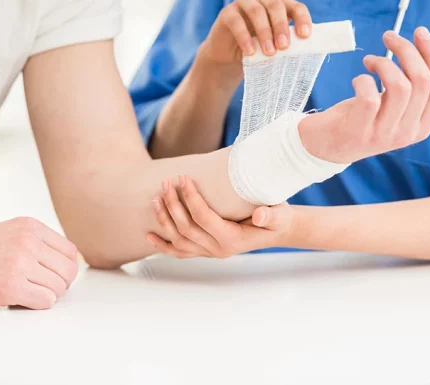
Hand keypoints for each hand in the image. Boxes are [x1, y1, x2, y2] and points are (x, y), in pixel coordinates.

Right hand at [0, 217, 79, 309]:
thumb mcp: (7, 234)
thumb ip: (34, 243)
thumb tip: (64, 263)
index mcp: (29, 226)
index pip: (70, 251)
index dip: (64, 269)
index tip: (51, 277)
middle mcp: (28, 240)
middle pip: (69, 270)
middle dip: (59, 285)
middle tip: (39, 290)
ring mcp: (19, 262)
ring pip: (58, 287)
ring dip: (45, 296)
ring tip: (24, 294)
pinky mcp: (10, 285)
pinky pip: (45, 301)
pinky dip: (35, 305)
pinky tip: (17, 300)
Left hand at [146, 175, 295, 257]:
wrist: (277, 230)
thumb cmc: (277, 218)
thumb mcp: (280, 214)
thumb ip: (271, 215)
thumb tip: (259, 216)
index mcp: (232, 239)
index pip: (203, 217)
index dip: (190, 197)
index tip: (183, 177)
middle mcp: (218, 249)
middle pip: (186, 228)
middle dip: (173, 204)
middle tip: (167, 183)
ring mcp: (209, 252)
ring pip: (179, 240)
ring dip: (165, 219)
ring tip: (156, 198)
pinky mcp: (204, 251)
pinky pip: (180, 251)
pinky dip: (163, 245)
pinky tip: (149, 235)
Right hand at [199, 0, 312, 67]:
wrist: (230, 58)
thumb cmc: (259, 50)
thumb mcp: (276, 46)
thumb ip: (288, 44)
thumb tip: (306, 51)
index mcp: (280, 4)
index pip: (296, 6)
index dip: (302, 19)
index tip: (304, 36)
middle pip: (275, 5)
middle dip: (281, 26)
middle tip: (284, 46)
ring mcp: (243, 3)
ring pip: (256, 10)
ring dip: (264, 32)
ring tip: (269, 52)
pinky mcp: (227, 13)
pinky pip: (236, 21)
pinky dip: (244, 36)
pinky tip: (250, 51)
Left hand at [299, 27, 429, 163]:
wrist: (325, 146)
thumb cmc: (362, 117)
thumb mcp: (394, 105)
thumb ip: (416, 90)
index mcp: (423, 125)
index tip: (419, 32)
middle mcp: (408, 132)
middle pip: (423, 81)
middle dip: (407, 50)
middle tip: (388, 37)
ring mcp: (384, 135)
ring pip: (401, 87)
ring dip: (384, 63)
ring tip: (369, 60)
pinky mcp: (359, 132)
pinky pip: (369, 98)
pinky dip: (363, 80)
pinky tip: (358, 79)